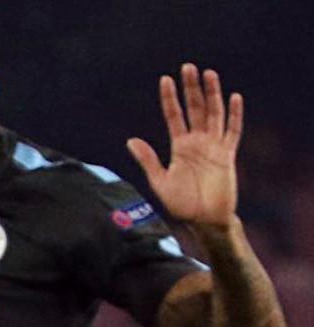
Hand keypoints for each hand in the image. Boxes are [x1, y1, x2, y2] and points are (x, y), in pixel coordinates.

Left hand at [130, 64, 242, 233]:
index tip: (165, 79)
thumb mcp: (159, 181)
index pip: (173, 116)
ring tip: (209, 74)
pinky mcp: (228, 155)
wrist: (203, 219)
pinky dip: (234, 115)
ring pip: (214, 114)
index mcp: (179, 147)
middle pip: (194, 108)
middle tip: (188, 66)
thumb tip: (130, 140)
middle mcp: (197, 142)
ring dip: (212, 94)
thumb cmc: (181, 203)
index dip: (169, 98)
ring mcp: (214, 146)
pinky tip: (234, 98)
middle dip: (191, 88)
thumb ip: (148, 160)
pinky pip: (233, 131)